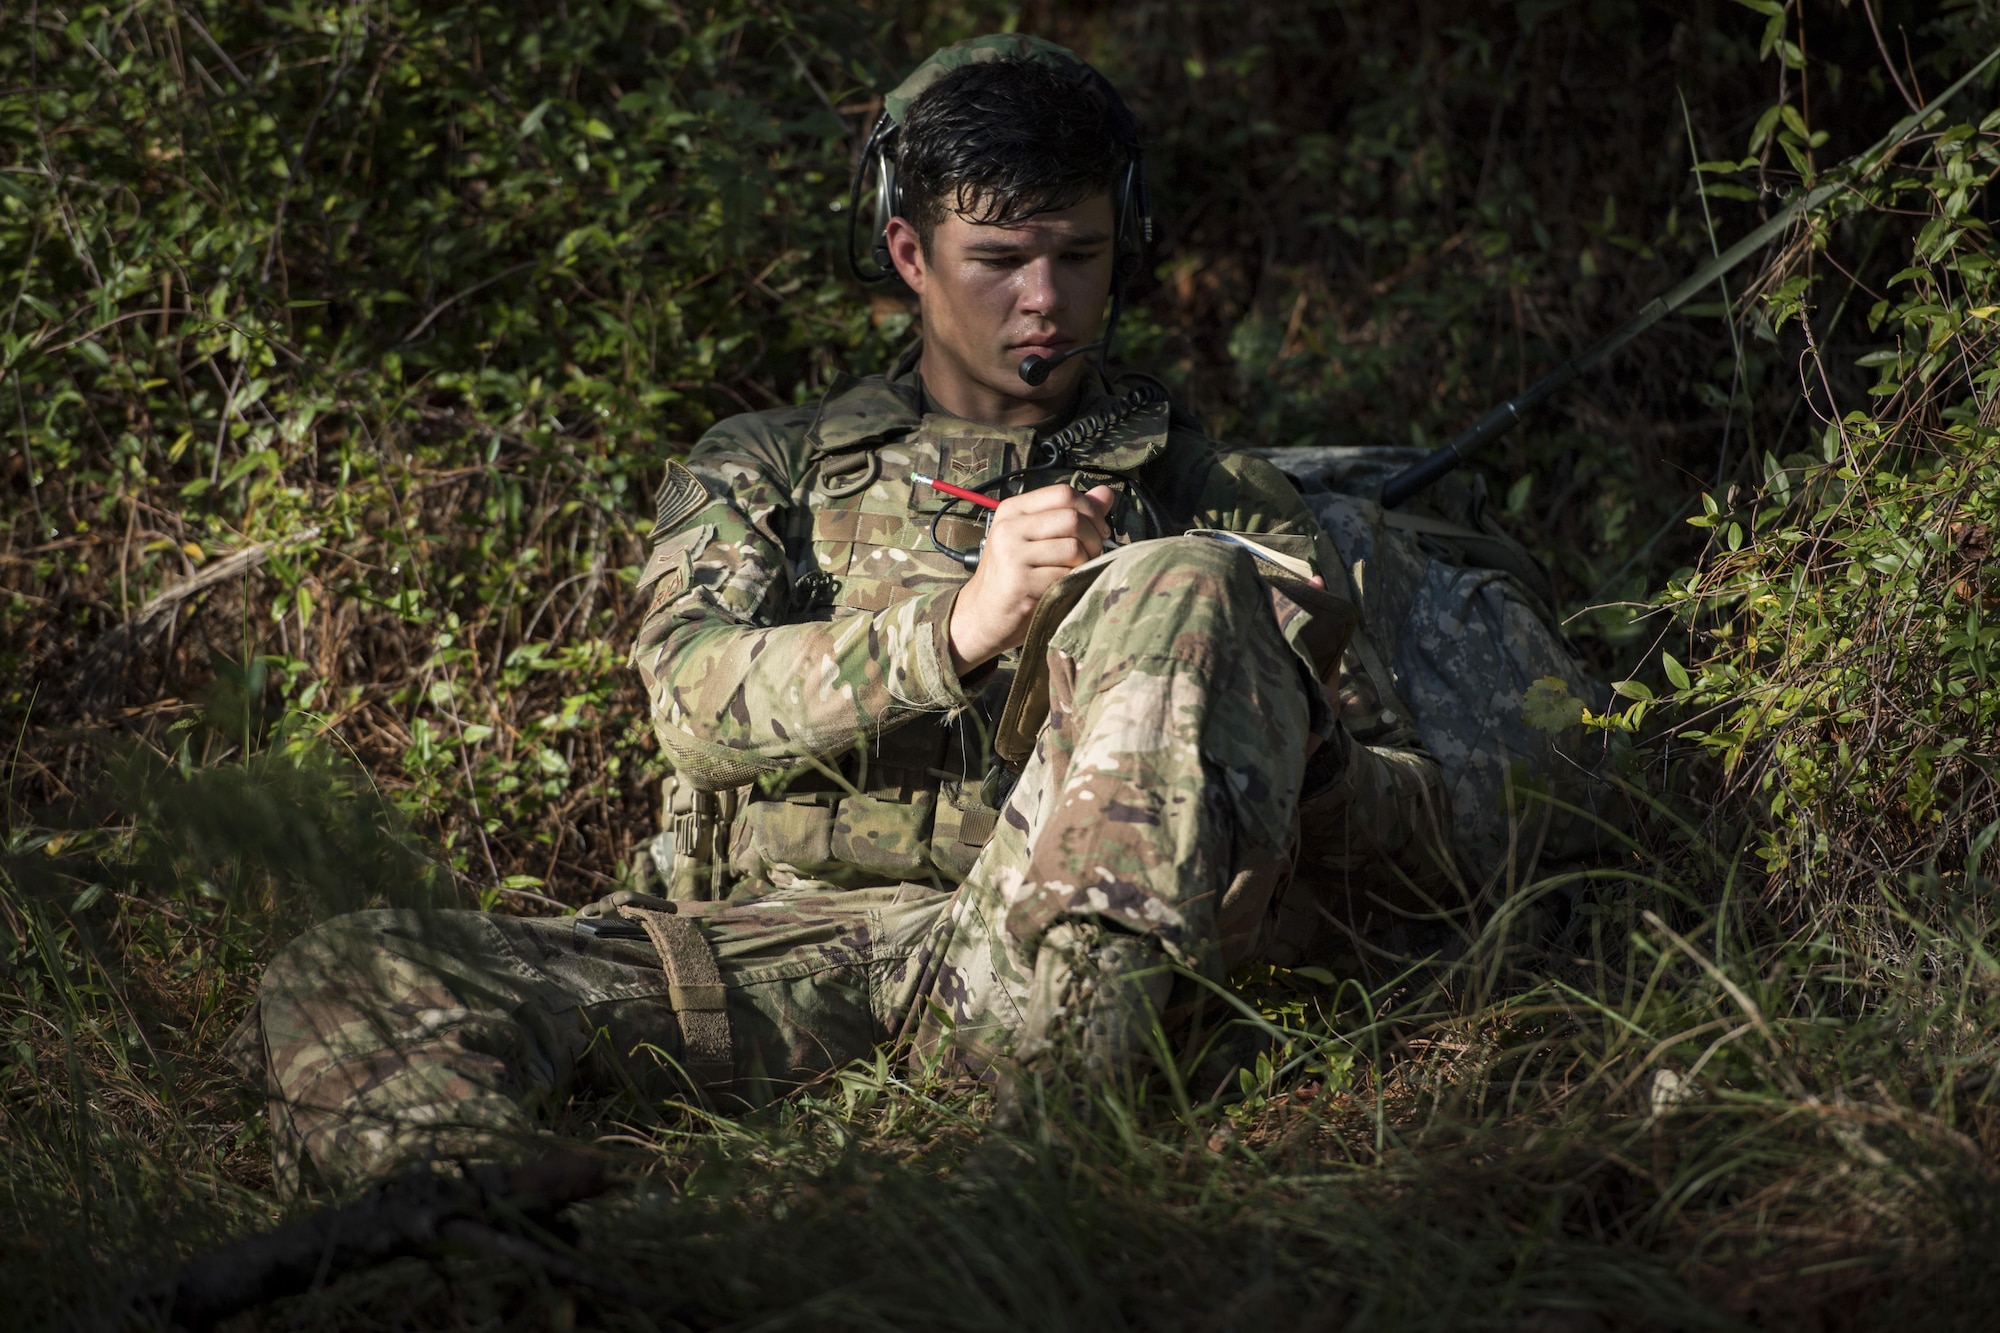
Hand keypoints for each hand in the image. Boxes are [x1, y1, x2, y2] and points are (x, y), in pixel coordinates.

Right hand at [948, 483, 1114, 672]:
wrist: (982, 615)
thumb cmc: (1014, 576)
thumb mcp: (1036, 538)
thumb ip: (1070, 514)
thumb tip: (1106, 493)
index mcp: (1013, 510)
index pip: (1063, 493)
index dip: (1090, 510)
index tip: (1098, 529)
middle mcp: (1009, 528)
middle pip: (1073, 518)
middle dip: (1094, 538)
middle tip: (1092, 555)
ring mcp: (1012, 555)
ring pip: (1074, 547)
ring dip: (1086, 563)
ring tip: (1075, 572)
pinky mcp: (1020, 583)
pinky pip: (1066, 575)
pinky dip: (1073, 582)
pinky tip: (1063, 587)